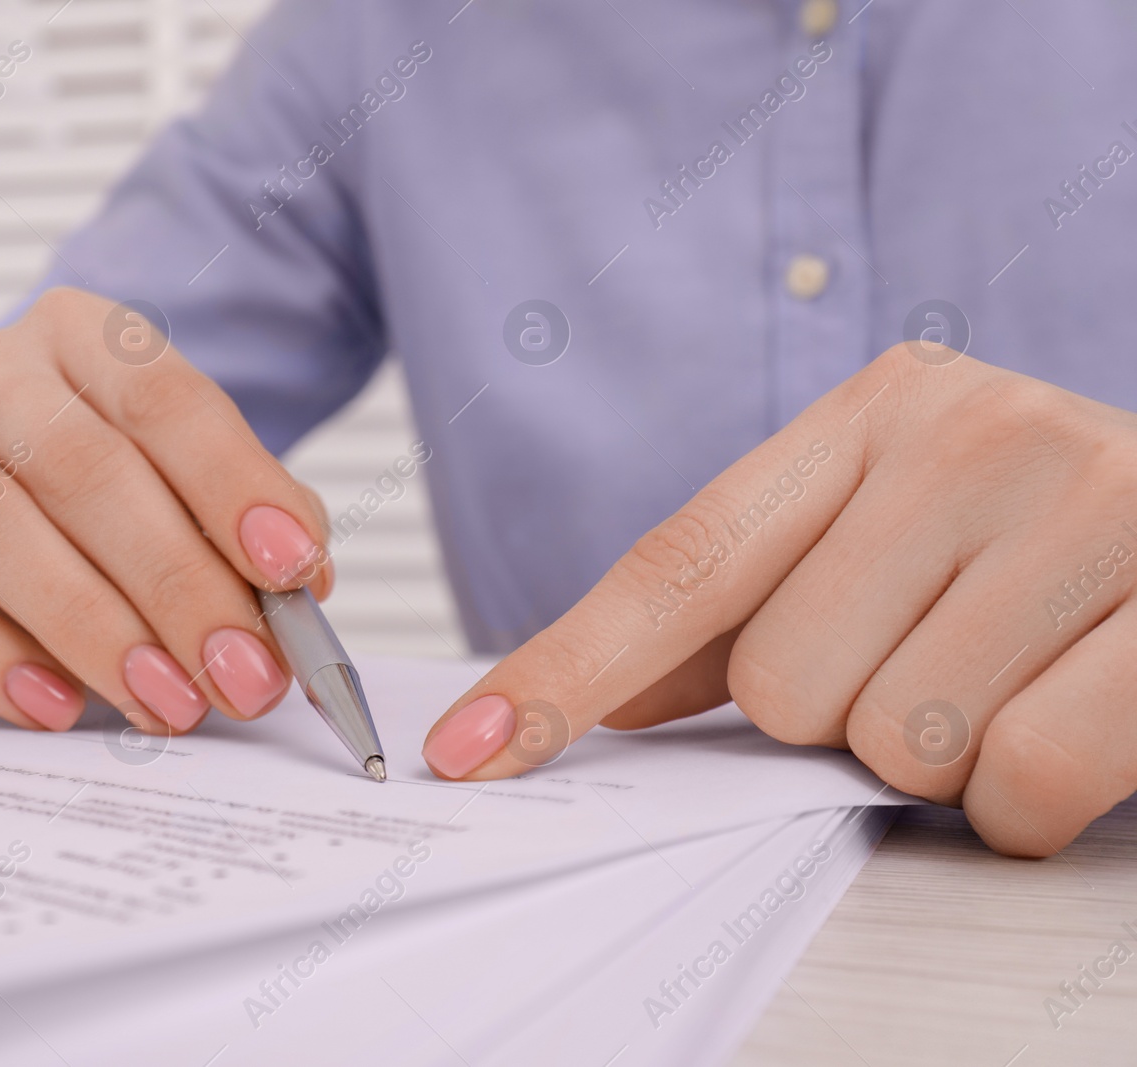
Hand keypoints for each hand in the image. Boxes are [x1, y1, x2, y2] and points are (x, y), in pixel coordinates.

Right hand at [0, 287, 332, 734]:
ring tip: (164, 700)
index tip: (290, 571)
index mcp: (83, 336)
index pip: (163, 399)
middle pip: (81, 469)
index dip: (232, 486)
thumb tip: (301, 587)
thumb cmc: (115, 489)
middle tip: (238, 675)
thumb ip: (256, 518)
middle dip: (174, 584)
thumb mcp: (196, 480)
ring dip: (87, 626)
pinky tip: (53, 704)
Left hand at [422, 345, 1136, 855]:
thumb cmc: (1038, 544)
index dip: (566, 671)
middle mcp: (974, 435)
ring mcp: (1089, 507)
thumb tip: (596, 700)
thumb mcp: (886, 533)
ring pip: (897, 739)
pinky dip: (1029, 798)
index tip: (473, 752)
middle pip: (785, 684)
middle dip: (846, 717)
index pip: (677, 564)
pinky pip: (1023, 780)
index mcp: (875, 413)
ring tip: (1008, 679)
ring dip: (941, 753)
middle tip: (933, 662)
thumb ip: (743, 606)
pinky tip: (1069, 716)